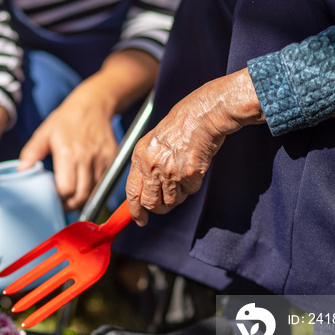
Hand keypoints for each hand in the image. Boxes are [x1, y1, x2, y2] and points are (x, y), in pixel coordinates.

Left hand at [19, 80, 117, 210]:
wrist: (92, 105)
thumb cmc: (66, 120)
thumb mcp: (44, 132)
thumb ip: (32, 152)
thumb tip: (21, 170)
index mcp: (68, 153)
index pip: (66, 189)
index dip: (59, 199)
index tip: (54, 198)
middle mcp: (87, 158)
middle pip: (81, 196)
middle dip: (71, 204)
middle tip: (63, 203)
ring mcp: (102, 159)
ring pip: (94, 192)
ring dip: (84, 198)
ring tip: (73, 196)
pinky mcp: (112, 158)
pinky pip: (104, 182)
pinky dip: (95, 187)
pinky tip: (85, 184)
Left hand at [126, 69, 263, 225]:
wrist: (202, 114)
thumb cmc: (180, 126)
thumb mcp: (153, 142)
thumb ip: (147, 165)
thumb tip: (144, 192)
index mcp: (140, 156)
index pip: (132, 192)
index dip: (135, 210)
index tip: (140, 220)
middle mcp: (152, 165)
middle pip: (151, 203)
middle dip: (159, 207)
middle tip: (166, 203)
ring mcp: (171, 171)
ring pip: (171, 200)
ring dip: (178, 195)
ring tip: (183, 175)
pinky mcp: (190, 174)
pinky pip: (190, 191)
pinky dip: (193, 185)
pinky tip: (194, 167)